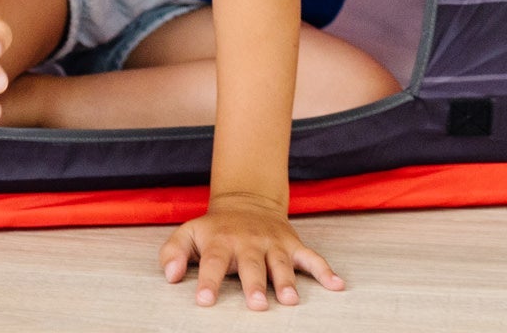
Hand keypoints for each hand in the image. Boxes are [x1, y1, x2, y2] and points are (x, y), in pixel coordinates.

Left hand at [160, 195, 341, 309]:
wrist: (246, 201)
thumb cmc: (215, 229)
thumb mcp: (189, 233)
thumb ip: (174, 252)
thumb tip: (169, 276)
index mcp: (221, 241)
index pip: (213, 262)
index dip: (208, 282)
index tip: (204, 301)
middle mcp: (248, 242)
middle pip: (252, 265)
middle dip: (255, 284)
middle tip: (257, 305)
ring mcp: (272, 243)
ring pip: (281, 262)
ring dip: (287, 280)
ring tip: (290, 300)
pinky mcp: (292, 244)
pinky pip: (311, 256)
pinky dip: (324, 270)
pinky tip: (337, 285)